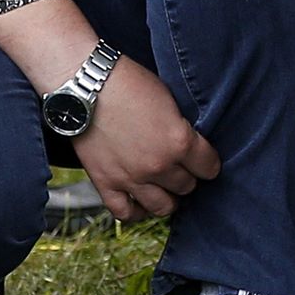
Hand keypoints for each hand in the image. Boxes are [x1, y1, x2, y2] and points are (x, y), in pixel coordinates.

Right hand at [72, 56, 221, 220]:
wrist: (84, 83)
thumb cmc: (127, 82)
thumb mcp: (167, 99)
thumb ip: (179, 128)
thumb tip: (189, 145)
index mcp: (179, 142)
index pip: (209, 167)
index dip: (207, 161)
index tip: (202, 158)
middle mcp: (159, 165)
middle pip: (187, 186)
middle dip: (186, 175)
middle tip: (178, 166)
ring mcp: (131, 178)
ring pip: (163, 207)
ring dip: (166, 196)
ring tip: (163, 186)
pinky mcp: (105, 182)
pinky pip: (125, 213)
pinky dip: (135, 212)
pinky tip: (140, 202)